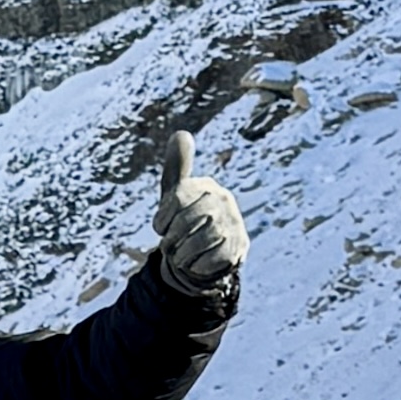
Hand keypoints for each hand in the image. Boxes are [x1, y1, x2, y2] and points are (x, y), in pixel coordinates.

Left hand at [153, 130, 245, 296]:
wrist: (202, 256)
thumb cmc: (184, 220)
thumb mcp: (174, 193)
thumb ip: (176, 166)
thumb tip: (182, 134)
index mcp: (206, 186)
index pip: (177, 197)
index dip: (163, 217)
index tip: (159, 228)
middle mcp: (224, 201)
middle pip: (190, 220)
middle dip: (174, 238)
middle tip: (168, 247)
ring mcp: (235, 223)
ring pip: (204, 240)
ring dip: (185, 253)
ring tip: (180, 257)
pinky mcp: (241, 247)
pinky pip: (215, 258)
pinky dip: (199, 265)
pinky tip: (196, 264)